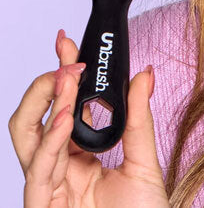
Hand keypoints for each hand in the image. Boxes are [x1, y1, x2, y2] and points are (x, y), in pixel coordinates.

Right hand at [9, 29, 169, 206]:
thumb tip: (145, 73)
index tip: (68, 43)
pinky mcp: (43, 207)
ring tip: (66, 78)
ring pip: (27, 138)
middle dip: (45, 83)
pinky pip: (38, 171)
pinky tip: (65, 119)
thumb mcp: (145, 162)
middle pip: (34, 118)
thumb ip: (140, 117)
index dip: (62, 74)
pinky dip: (50, 141)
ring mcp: (49, 187)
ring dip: (46, 102)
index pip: (63, 107)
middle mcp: (59, 167)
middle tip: (67, 59)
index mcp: (80, 155)